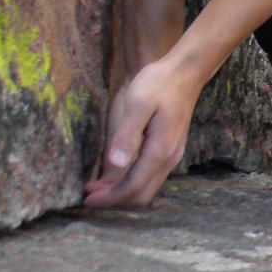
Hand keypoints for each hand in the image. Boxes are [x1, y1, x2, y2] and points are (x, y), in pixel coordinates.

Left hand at [83, 55, 199, 209]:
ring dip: (123, 193)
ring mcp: (172, 154)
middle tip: (88, 196)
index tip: (86, 198)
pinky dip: (132, 183)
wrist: (185, 71)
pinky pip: (151, 177)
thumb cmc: (159, 83)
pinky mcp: (170, 149)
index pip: (132, 187)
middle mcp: (169, 158)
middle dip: (114, 200)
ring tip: (98, 187)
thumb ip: (127, 135)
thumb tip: (114, 165)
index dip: (108, 197)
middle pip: (141, 195)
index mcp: (160, 150)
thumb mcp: (138, 103)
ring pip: (147, 188)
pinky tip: (117, 174)